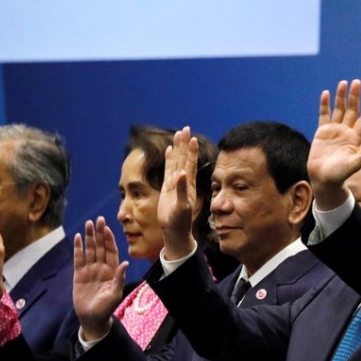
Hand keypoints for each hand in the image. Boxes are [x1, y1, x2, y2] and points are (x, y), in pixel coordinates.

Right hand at [73, 218, 127, 340]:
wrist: (92, 318)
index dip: (109, 240)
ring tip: (88, 223)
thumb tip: (126, 263)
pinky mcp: (79, 274)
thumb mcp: (115, 294)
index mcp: (112, 271)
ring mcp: (90, 270)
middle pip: (100, 247)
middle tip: (98, 219)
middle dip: (99, 233)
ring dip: (89, 237)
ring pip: (89, 250)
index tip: (108, 228)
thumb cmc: (106, 308)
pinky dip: (78, 248)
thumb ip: (119, 278)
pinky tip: (78, 237)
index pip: (111, 251)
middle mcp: (102, 267)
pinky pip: (78, 258)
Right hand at [157, 126, 199, 259]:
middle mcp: (183, 182)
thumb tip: (182, 174)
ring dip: (177, 149)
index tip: (192, 138)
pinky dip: (169, 160)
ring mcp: (175, 183)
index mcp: (188, 185)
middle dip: (184, 144)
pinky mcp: (168, 188)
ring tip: (178, 135)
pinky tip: (169, 151)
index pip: (190, 164)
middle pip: (183, 159)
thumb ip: (182, 190)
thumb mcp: (181, 206)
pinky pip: (168, 170)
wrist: (175, 231)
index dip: (190, 151)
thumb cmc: (180, 222)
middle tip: (185, 129)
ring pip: (176, 162)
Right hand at [309, 79, 360, 208]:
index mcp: (356, 138)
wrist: (324, 179)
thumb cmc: (341, 175)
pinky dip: (325, 105)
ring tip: (343, 83)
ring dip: (341, 97)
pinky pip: (324, 115)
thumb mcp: (355, 164)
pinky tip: (326, 93)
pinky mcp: (322, 132)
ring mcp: (334, 131)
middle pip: (352, 110)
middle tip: (357, 82)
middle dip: (355, 97)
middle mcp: (347, 132)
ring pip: (339, 110)